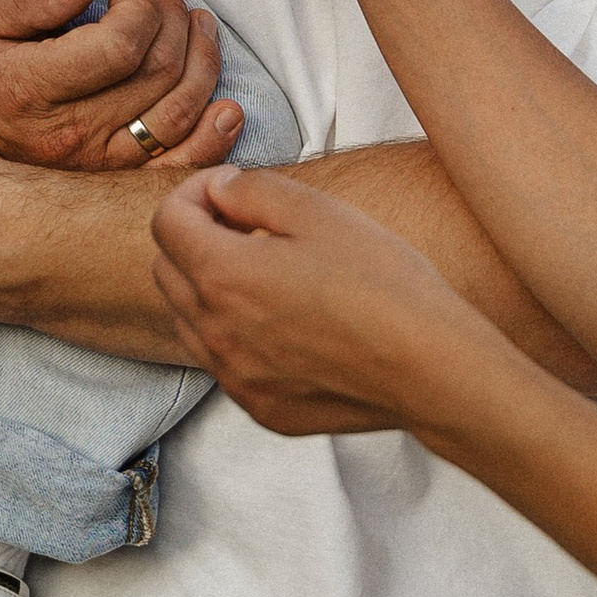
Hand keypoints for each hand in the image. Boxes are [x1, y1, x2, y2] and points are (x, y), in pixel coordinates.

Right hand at [0, 0, 246, 173]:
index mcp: (29, 88)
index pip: (121, 45)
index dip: (141, 7)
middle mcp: (67, 135)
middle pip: (157, 73)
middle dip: (173, 18)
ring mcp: (92, 166)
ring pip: (176, 113)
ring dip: (201, 60)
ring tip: (194, 24)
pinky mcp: (107, 183)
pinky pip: (173, 168)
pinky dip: (211, 139)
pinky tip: (226, 106)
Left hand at [152, 165, 506, 440]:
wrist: (429, 368)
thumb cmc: (383, 283)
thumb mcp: (321, 212)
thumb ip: (254, 190)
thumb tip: (219, 191)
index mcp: (224, 276)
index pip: (166, 221)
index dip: (192, 192)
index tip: (230, 190)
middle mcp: (215, 332)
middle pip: (166, 270)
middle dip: (194, 236)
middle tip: (248, 224)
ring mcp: (235, 377)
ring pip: (188, 319)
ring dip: (208, 286)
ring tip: (267, 271)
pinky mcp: (259, 406)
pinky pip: (222, 360)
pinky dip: (234, 331)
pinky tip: (286, 319)